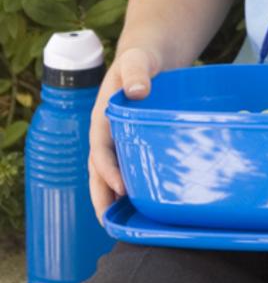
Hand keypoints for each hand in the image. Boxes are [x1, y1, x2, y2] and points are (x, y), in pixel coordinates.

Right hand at [88, 46, 161, 224]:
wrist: (150, 55)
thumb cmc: (142, 57)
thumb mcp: (137, 59)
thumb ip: (136, 72)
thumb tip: (137, 91)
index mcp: (102, 118)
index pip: (100, 150)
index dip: (108, 171)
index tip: (121, 188)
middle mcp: (107, 134)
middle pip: (100, 172)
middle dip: (103, 198)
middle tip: (112, 225)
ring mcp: (120, 141)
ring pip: (112, 175)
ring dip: (115, 199)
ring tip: (126, 227)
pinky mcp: (134, 143)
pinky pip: (130, 169)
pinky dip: (132, 188)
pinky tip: (145, 206)